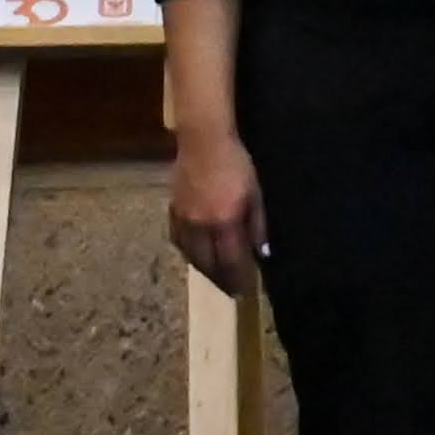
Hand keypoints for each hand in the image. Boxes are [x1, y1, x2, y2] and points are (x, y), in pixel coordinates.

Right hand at [166, 135, 264, 297]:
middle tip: (231, 290)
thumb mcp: (256, 195)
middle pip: (207, 263)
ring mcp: (183, 218)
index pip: (230, 261)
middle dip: (219, 279)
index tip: (244, 292)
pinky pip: (179, 240)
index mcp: (223, 222)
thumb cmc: (238, 165)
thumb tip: (262, 254)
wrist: (204, 142)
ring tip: (215, 276)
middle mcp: (200, 225)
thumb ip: (258, 226)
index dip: (237, 279)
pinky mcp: (172, 210)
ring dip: (203, 268)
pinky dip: (189, 252)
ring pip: (190, 254)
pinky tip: (197, 254)